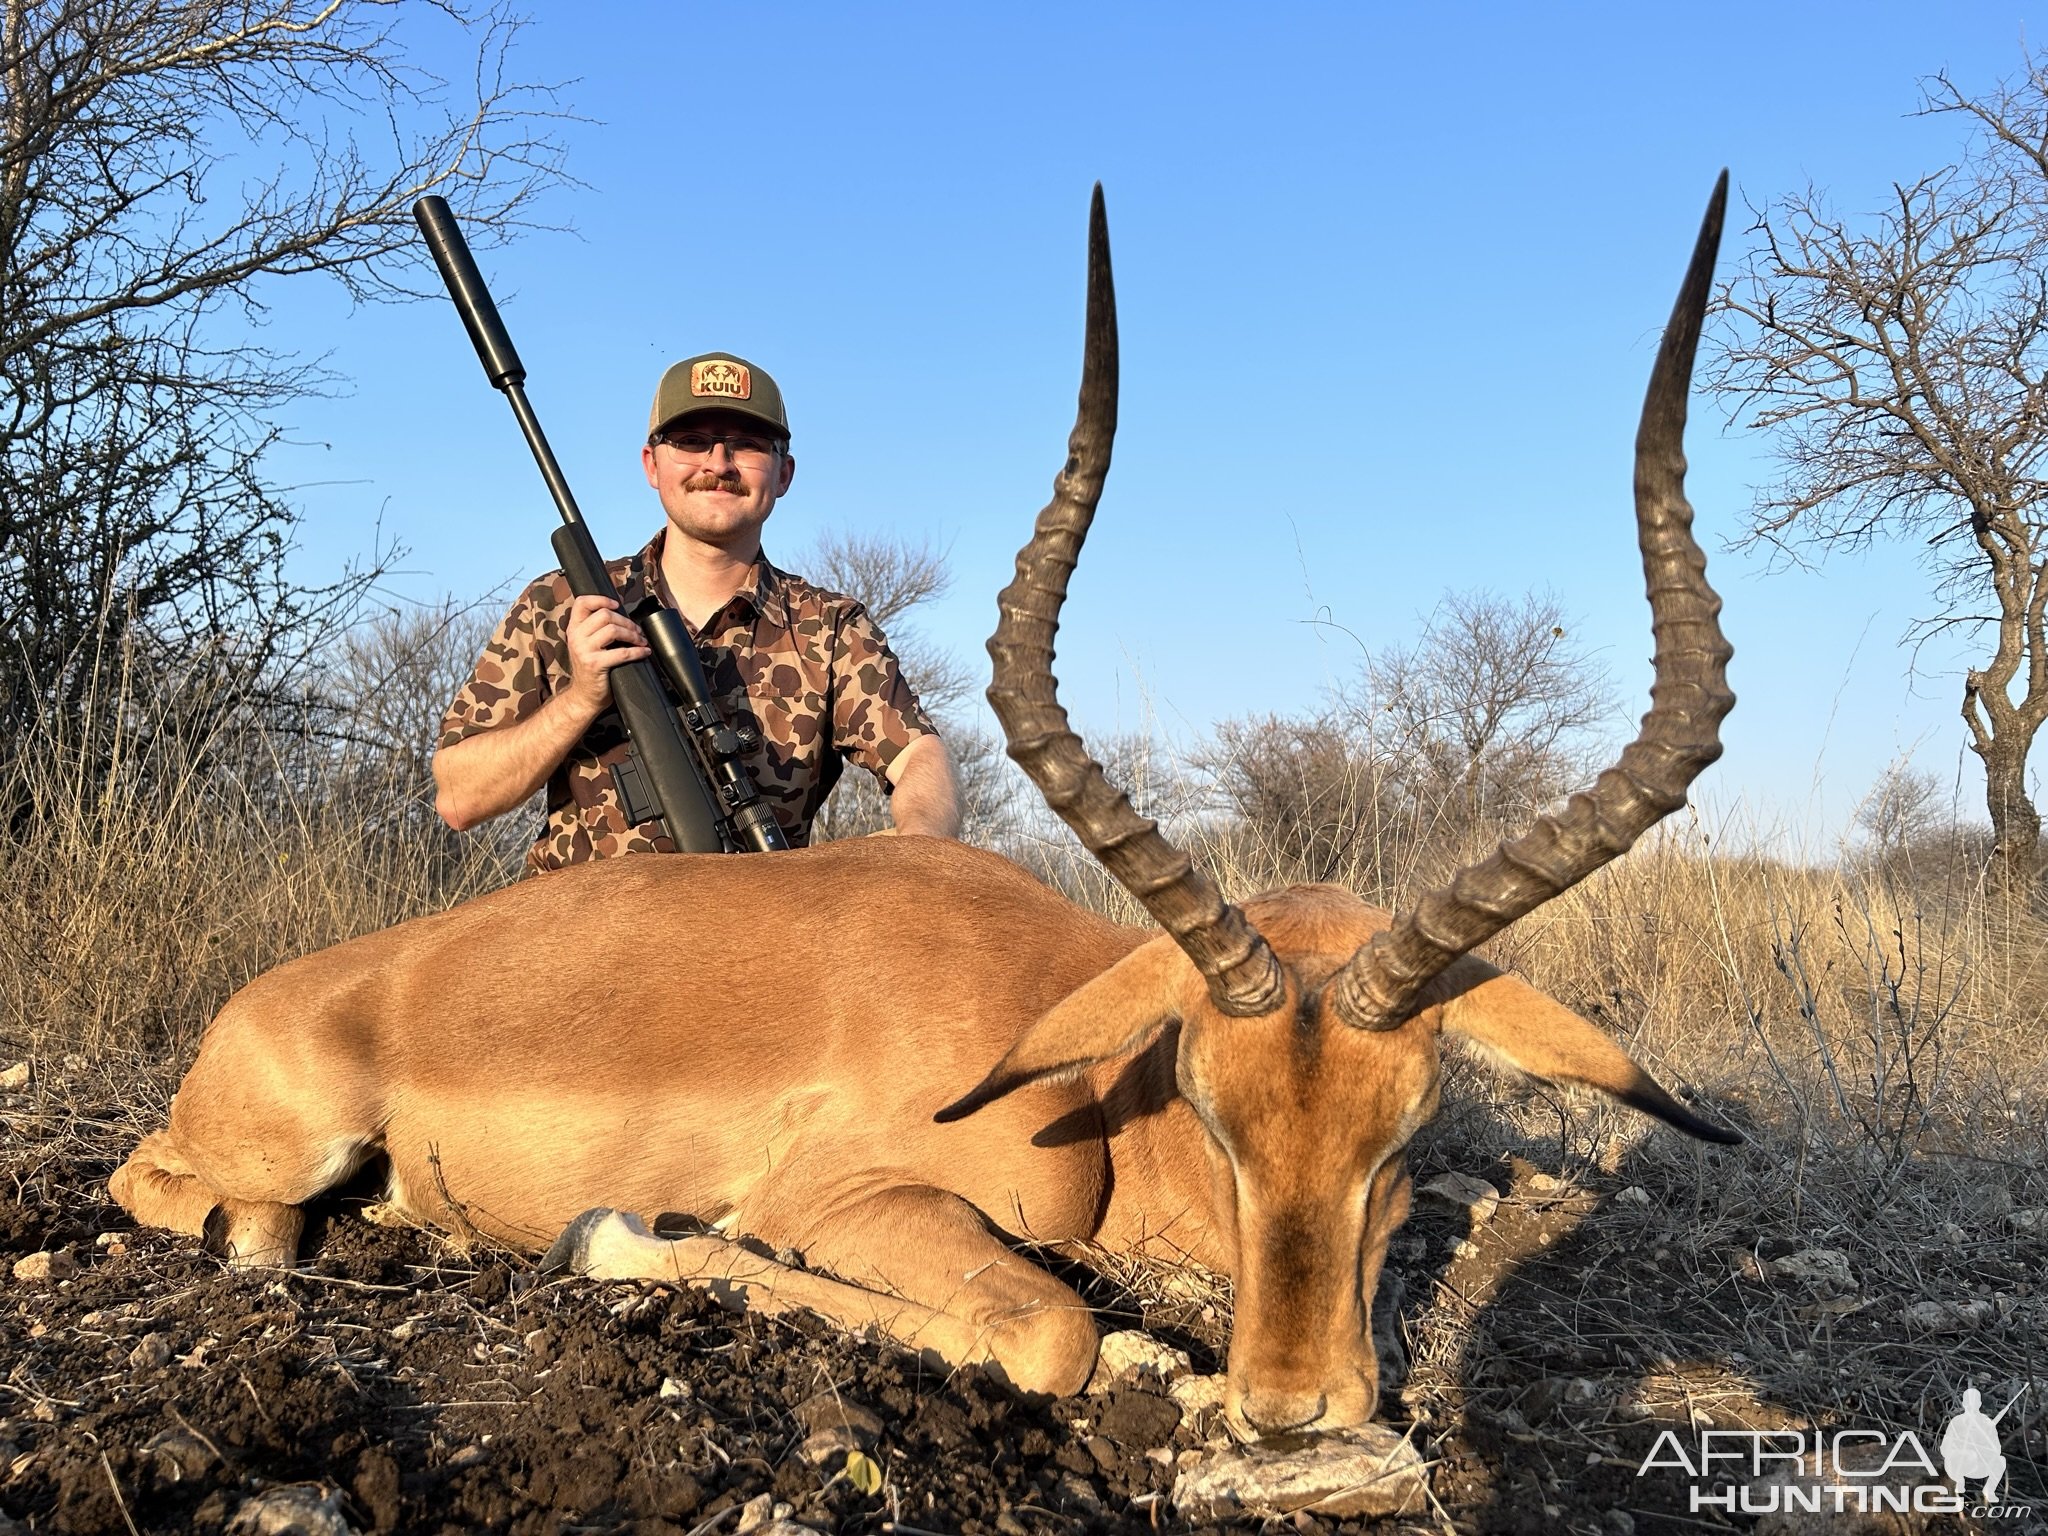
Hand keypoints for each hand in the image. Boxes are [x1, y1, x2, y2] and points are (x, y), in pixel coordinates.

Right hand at [562, 595, 649, 717]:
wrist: (584, 695)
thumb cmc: (590, 668)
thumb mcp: (585, 644)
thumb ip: (595, 628)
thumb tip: (620, 613)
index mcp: (573, 628)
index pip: (581, 602)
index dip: (601, 599)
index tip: (617, 605)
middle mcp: (576, 637)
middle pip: (605, 615)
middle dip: (626, 621)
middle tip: (637, 630)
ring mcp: (584, 650)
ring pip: (613, 629)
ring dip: (632, 634)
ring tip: (640, 640)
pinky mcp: (595, 664)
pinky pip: (622, 652)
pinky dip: (638, 651)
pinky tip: (644, 652)